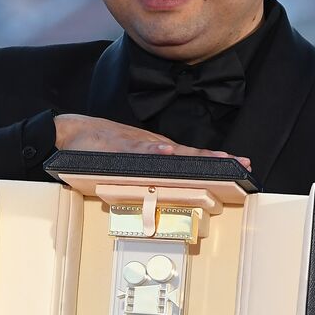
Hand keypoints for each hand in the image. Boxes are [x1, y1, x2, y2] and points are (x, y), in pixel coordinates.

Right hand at [53, 114, 250, 170]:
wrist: (71, 132)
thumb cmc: (101, 146)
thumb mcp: (131, 159)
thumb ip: (151, 168)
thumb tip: (171, 183)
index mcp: (159, 152)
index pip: (194, 157)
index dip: (217, 162)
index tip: (241, 166)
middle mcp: (155, 147)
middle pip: (192, 154)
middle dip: (219, 159)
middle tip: (243, 164)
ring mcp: (139, 146)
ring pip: (173, 152)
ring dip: (196, 155)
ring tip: (218, 159)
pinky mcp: (120, 147)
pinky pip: (139, 150)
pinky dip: (154, 151)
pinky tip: (167, 152)